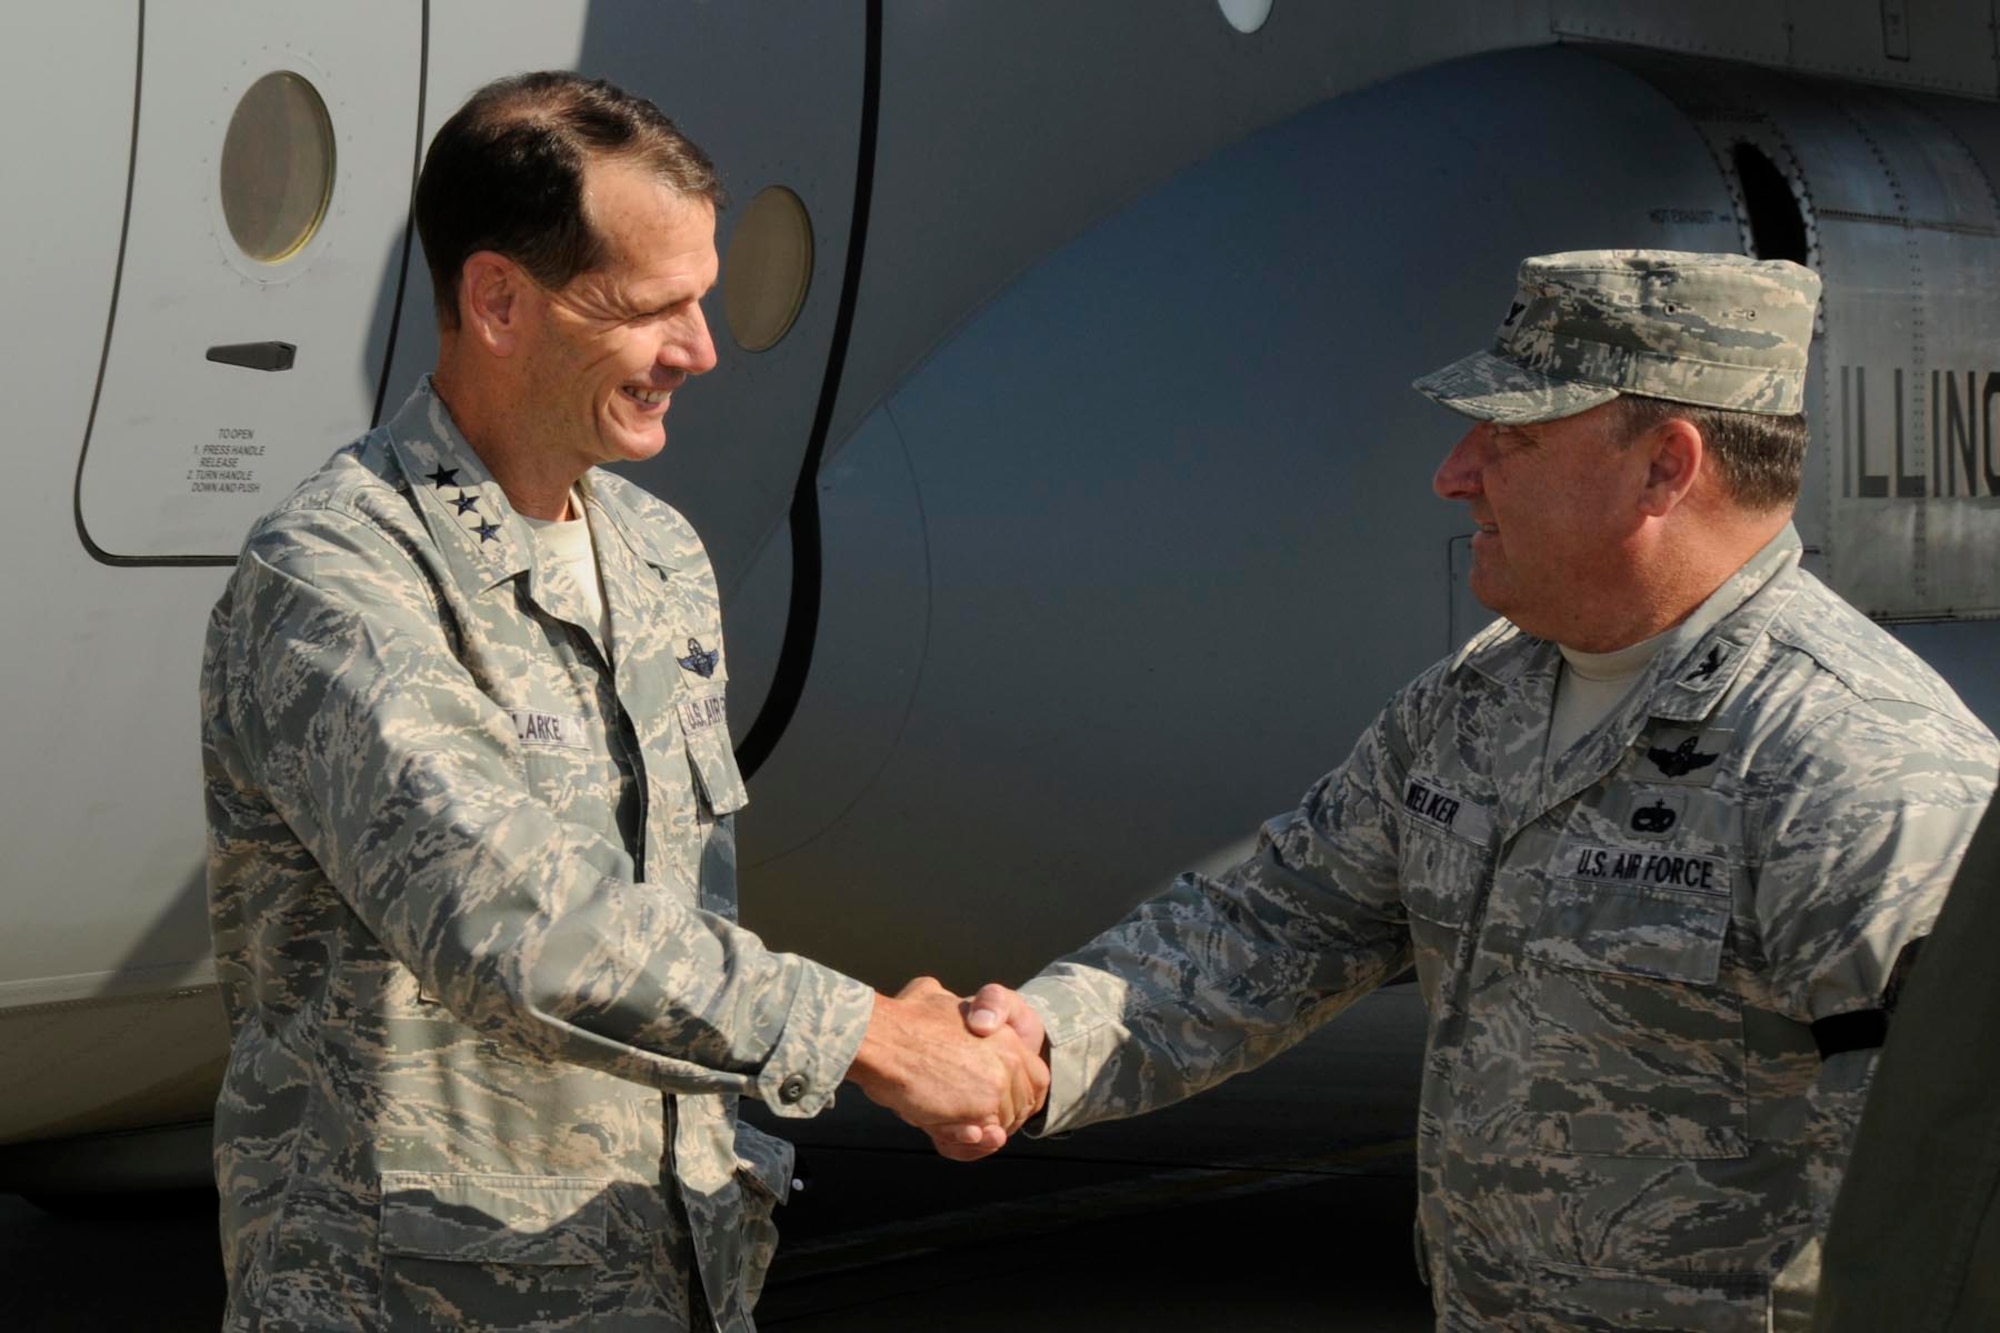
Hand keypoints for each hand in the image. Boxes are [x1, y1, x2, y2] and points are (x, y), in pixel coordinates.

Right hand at [845, 977, 1049, 1160]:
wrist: (881, 1038)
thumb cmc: (901, 1018)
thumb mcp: (933, 994)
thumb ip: (948, 1003)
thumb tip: (943, 1000)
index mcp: (1006, 1035)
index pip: (1036, 1079)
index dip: (1020, 1096)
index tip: (1000, 1106)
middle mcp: (1008, 1059)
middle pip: (1022, 1106)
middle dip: (1001, 1118)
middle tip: (974, 1122)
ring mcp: (996, 1085)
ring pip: (1000, 1125)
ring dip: (978, 1129)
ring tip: (952, 1122)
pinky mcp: (979, 1109)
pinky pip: (978, 1138)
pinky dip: (961, 1140)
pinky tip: (941, 1125)